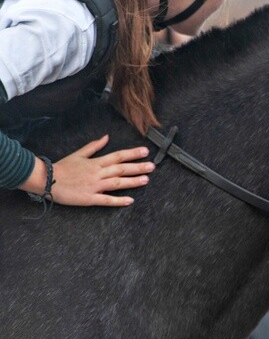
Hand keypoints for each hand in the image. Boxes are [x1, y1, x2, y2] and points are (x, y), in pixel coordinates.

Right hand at [19, 135, 153, 206]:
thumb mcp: (78, 154)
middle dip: (138, 167)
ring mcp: (94, 186)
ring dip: (132, 182)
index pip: (118, 156)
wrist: (46, 179)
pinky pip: (106, 200)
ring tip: (146, 180)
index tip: (145, 152)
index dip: (132, 154)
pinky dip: (118, 201)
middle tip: (152, 166)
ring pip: (117, 183)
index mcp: (96, 162)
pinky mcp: (89, 198)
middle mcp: (97, 173)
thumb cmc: (62, 167)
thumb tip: (106, 137)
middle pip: (121, 169)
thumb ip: (94, 146)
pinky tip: (130, 201)